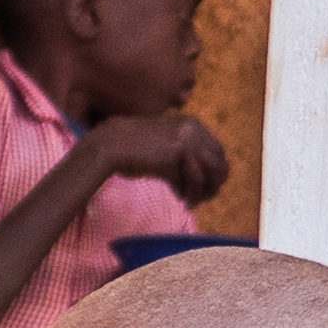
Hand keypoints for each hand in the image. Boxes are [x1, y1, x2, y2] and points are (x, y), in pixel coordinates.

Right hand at [90, 110, 231, 202]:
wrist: (109, 144)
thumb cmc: (132, 147)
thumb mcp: (165, 143)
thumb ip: (185, 152)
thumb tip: (205, 174)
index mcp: (192, 125)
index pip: (218, 151)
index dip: (217, 171)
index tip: (209, 186)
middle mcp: (192, 132)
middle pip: (218, 162)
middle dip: (214, 183)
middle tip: (204, 198)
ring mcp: (183, 144)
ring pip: (206, 174)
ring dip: (202, 192)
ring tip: (192, 202)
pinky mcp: (172, 159)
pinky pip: (189, 182)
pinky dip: (188, 194)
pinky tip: (181, 200)